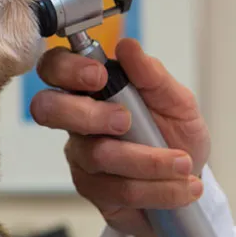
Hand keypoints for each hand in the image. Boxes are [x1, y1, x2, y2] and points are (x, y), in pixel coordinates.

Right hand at [29, 39, 210, 236]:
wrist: (188, 182)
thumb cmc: (176, 136)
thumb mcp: (178, 102)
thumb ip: (153, 76)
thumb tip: (127, 47)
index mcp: (92, 89)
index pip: (55, 68)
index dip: (66, 69)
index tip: (99, 76)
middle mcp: (78, 121)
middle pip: (46, 109)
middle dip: (86, 114)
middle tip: (125, 121)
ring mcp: (81, 156)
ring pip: (96, 155)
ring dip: (148, 160)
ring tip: (183, 164)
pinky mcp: (91, 190)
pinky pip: (117, 189)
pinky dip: (157, 188)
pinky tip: (180, 187)